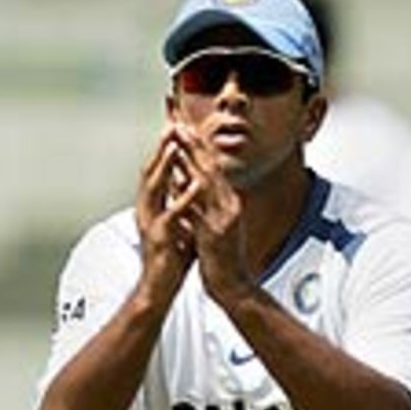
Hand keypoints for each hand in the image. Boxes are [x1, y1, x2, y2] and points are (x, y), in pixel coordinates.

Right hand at [135, 127, 197, 295]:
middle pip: (152, 170)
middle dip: (162, 145)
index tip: (175, 123)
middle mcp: (148, 208)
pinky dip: (185, 197)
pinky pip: (173, 213)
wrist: (160, 288)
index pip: (159, 169)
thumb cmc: (171, 258)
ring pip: (155, 185)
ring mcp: (152, 221)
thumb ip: (182, 206)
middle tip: (171, 120)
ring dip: (166, 162)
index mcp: (153, 205)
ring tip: (175, 141)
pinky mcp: (162, 237)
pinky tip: (196, 183)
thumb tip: (188, 188)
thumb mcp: (179, 225)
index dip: (166, 147)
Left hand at [171, 122, 254, 305]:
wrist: (234, 286)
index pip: (213, 168)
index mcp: (230, 202)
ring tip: (176, 141)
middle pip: (210, 168)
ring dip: (190, 160)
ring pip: (205, 183)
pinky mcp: (215, 234)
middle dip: (193, 144)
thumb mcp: (216, 223)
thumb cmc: (222, 258)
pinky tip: (178, 178)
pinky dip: (188, 192)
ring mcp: (224, 219)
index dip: (198, 146)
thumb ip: (204, 202)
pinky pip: (199, 208)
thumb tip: (189, 180)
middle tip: (178, 123)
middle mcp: (230, 206)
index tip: (184, 127)